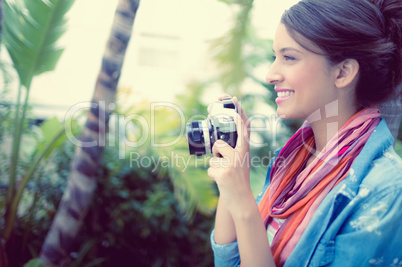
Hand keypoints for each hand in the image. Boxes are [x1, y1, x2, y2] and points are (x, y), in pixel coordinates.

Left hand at [207, 95, 253, 217]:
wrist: (242, 200)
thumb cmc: (239, 178)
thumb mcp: (242, 161)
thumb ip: (235, 148)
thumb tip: (218, 139)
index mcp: (245, 149)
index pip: (242, 127)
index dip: (237, 112)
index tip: (232, 98)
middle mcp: (241, 154)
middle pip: (219, 143)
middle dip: (216, 150)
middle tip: (221, 158)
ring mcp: (232, 164)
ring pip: (213, 156)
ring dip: (215, 165)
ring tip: (224, 173)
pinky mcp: (223, 174)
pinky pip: (210, 169)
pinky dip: (213, 175)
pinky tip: (222, 181)